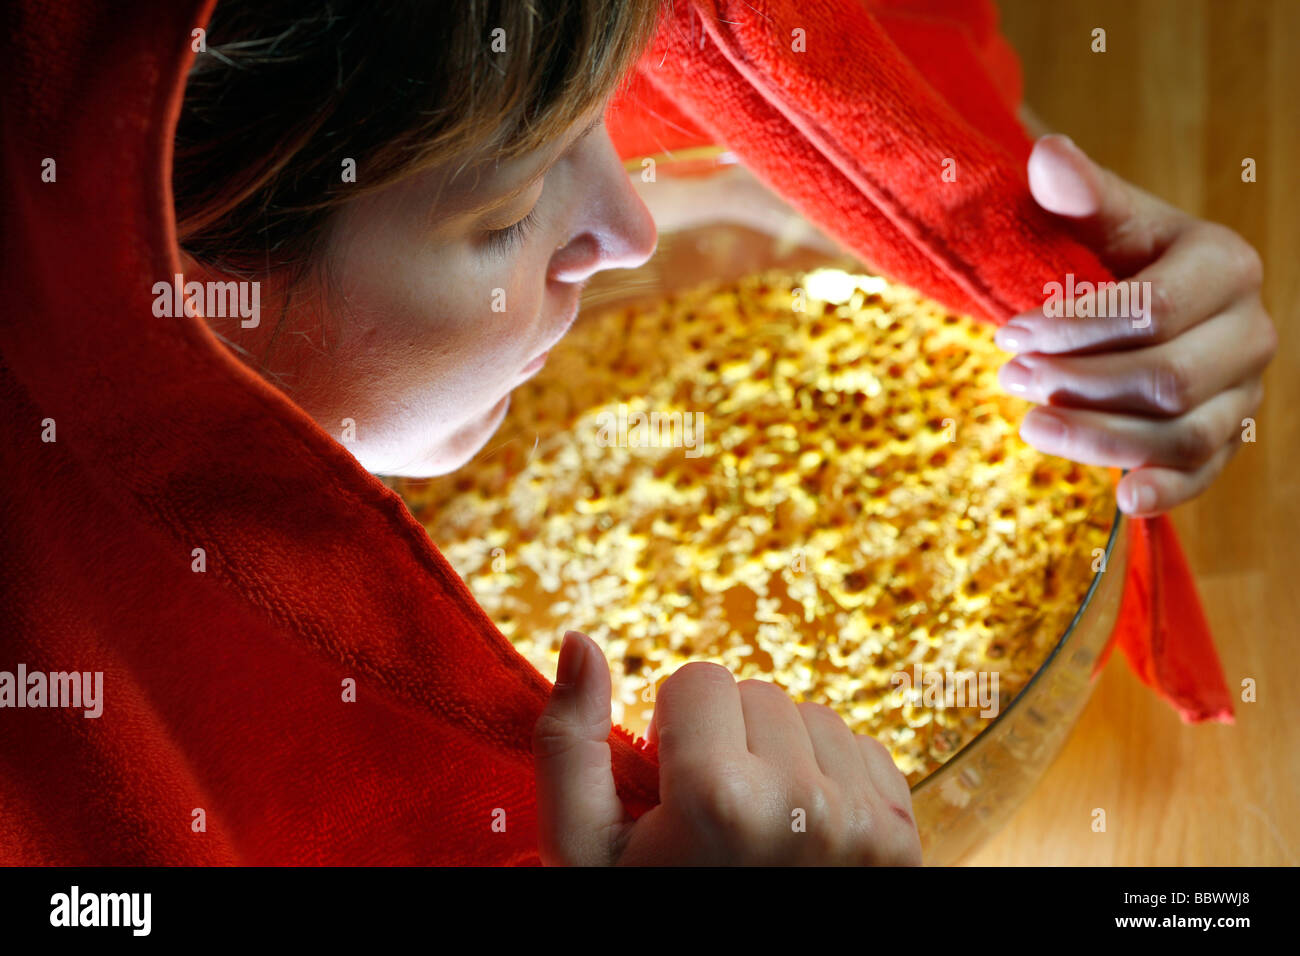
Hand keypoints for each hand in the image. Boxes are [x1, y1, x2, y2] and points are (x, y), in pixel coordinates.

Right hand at [533, 630, 921, 865]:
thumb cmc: (644, 916)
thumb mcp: (583, 851)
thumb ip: (568, 744)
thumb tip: (580, 640)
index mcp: (719, 799)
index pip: (700, 678)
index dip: (674, 730)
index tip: (672, 791)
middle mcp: (804, 807)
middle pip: (759, 692)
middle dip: (728, 739)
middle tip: (712, 815)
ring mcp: (864, 825)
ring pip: (813, 716)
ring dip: (781, 755)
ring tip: (755, 825)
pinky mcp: (903, 838)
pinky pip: (861, 750)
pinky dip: (828, 778)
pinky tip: (798, 833)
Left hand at [995, 134, 1275, 516]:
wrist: (1136, 302)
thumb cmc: (1111, 258)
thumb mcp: (1100, 222)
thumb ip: (1081, 197)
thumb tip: (1048, 156)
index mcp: (1226, 267)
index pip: (1153, 309)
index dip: (1074, 327)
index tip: (1008, 332)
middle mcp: (1250, 333)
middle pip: (1167, 379)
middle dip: (1078, 383)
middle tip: (1009, 378)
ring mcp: (1242, 393)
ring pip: (1181, 434)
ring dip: (1098, 438)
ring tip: (1028, 425)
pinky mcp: (1225, 440)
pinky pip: (1204, 475)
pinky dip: (1167, 493)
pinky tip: (1122, 500)